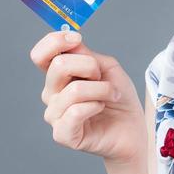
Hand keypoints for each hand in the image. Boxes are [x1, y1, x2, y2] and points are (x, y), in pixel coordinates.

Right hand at [30, 29, 144, 165]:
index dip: (55, 42)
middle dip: (90, 66)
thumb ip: (85, 54)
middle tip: (103, 78)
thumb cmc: (119, 98)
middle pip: (58, 66)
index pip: (40, 55)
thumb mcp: (106, 67)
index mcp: (58, 77)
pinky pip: (75, 112)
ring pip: (74, 90)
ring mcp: (55, 115)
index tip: (77, 39)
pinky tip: (100, 109)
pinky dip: (94, 106)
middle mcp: (51, 94)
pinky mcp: (62, 134)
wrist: (132, 128)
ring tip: (111, 96)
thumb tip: (69, 41)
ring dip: (101, 89)